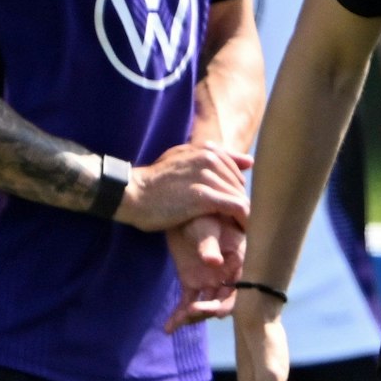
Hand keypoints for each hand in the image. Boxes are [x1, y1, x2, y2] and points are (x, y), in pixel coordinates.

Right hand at [117, 142, 252, 230]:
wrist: (130, 194)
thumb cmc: (154, 182)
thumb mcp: (182, 160)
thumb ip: (215, 158)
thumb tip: (250, 161)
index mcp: (206, 150)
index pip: (236, 171)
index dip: (235, 191)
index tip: (234, 207)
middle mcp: (210, 159)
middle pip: (239, 185)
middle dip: (240, 203)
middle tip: (238, 221)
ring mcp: (207, 176)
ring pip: (240, 196)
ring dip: (245, 214)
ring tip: (245, 229)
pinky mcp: (204, 196)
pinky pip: (237, 207)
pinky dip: (244, 219)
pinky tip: (244, 230)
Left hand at [162, 214, 242, 331]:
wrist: (183, 213)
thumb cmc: (201, 215)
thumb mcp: (206, 227)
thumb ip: (209, 244)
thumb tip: (215, 262)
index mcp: (239, 261)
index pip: (241, 287)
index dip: (231, 301)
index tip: (217, 312)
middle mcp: (227, 275)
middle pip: (224, 300)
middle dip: (210, 310)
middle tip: (193, 312)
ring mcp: (210, 281)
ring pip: (205, 305)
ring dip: (193, 315)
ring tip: (178, 320)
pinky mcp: (192, 283)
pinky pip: (187, 303)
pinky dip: (178, 317)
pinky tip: (168, 328)